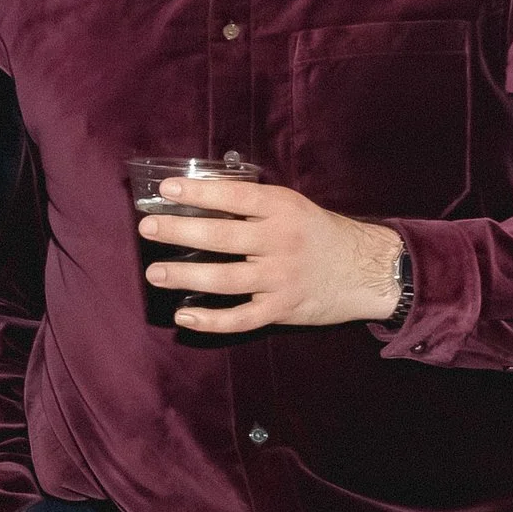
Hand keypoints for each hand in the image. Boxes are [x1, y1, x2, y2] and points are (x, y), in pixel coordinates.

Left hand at [139, 175, 403, 334]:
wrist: (363, 270)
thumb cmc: (318, 233)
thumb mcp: (292, 206)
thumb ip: (253, 204)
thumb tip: (200, 193)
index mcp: (282, 209)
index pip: (234, 197)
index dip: (198, 193)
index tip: (165, 190)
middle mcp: (280, 242)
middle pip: (222, 237)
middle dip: (180, 231)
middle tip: (149, 228)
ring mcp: (280, 279)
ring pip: (225, 279)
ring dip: (185, 277)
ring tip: (154, 272)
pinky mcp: (281, 309)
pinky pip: (240, 319)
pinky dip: (211, 320)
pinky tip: (185, 316)